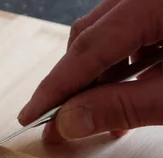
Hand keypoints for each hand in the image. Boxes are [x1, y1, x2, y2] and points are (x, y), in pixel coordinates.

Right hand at [17, 0, 162, 142]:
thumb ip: (123, 107)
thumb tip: (69, 121)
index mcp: (154, 3)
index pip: (88, 47)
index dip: (55, 86)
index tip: (31, 115)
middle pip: (90, 35)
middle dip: (72, 83)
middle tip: (59, 123)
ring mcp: (153, 1)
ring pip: (105, 34)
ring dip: (95, 77)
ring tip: (101, 116)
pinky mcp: (159, 11)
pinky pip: (128, 32)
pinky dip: (118, 65)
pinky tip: (125, 94)